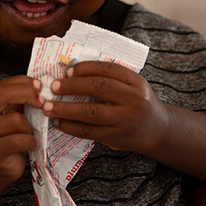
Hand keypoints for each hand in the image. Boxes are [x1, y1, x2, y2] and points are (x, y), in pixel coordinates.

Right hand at [0, 76, 42, 183]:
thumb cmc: (7, 140)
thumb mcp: (11, 115)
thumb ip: (19, 101)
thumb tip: (39, 86)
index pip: (2, 85)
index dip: (23, 83)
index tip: (39, 86)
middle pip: (3, 95)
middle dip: (27, 95)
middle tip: (42, 102)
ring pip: (15, 119)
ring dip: (30, 126)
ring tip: (30, 134)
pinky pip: (18, 140)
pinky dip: (30, 141)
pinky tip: (31, 144)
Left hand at [41, 61, 167, 155]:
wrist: (158, 131)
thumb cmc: (139, 103)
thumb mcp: (134, 86)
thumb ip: (112, 78)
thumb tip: (73, 71)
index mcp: (137, 82)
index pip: (108, 69)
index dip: (85, 68)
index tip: (67, 71)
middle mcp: (133, 100)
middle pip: (98, 88)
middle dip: (72, 86)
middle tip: (53, 87)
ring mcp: (124, 120)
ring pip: (90, 112)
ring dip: (65, 109)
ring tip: (47, 107)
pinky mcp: (115, 137)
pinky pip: (88, 131)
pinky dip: (70, 126)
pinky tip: (58, 122)